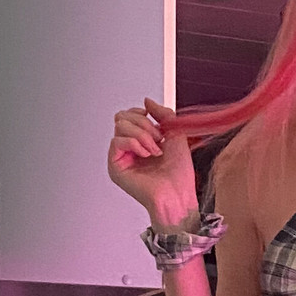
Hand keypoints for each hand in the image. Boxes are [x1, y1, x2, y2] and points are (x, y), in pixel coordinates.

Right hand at [107, 96, 197, 228]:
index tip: (154, 120)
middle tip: (158, 139)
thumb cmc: (179, 174)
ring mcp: (122, 157)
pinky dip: (134, 143)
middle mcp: (130, 149)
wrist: (178, 195)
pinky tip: (146, 154)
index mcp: (142, 140)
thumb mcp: (175, 133)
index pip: (129, 115)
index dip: (140, 113)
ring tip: (155, 149)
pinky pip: (116, 141)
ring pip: (120, 126)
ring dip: (141, 134)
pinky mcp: (116, 167)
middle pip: (122, 117)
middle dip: (143, 124)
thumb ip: (162, 114)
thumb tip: (147, 101)